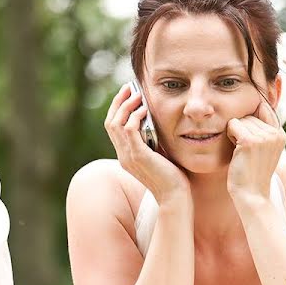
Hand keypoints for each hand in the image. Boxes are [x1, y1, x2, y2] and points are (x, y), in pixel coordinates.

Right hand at [104, 84, 191, 208]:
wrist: (175, 197)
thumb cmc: (172, 177)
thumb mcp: (159, 154)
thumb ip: (153, 140)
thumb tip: (154, 120)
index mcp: (125, 155)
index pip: (112, 128)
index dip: (118, 109)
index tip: (128, 94)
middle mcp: (122, 155)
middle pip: (110, 122)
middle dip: (119, 102)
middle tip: (129, 88)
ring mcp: (128, 156)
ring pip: (116, 124)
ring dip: (126, 106)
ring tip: (138, 95)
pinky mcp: (138, 156)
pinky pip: (129, 130)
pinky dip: (135, 117)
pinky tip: (145, 110)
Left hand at [226, 99, 285, 208]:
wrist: (252, 195)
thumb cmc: (252, 172)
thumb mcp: (263, 148)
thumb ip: (261, 130)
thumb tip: (253, 105)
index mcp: (280, 134)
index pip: (264, 107)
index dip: (250, 115)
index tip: (247, 133)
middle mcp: (275, 133)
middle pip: (249, 114)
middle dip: (241, 128)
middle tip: (244, 150)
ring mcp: (264, 137)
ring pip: (240, 119)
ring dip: (234, 133)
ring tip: (241, 152)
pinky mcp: (250, 141)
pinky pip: (232, 124)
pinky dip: (229, 135)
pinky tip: (235, 150)